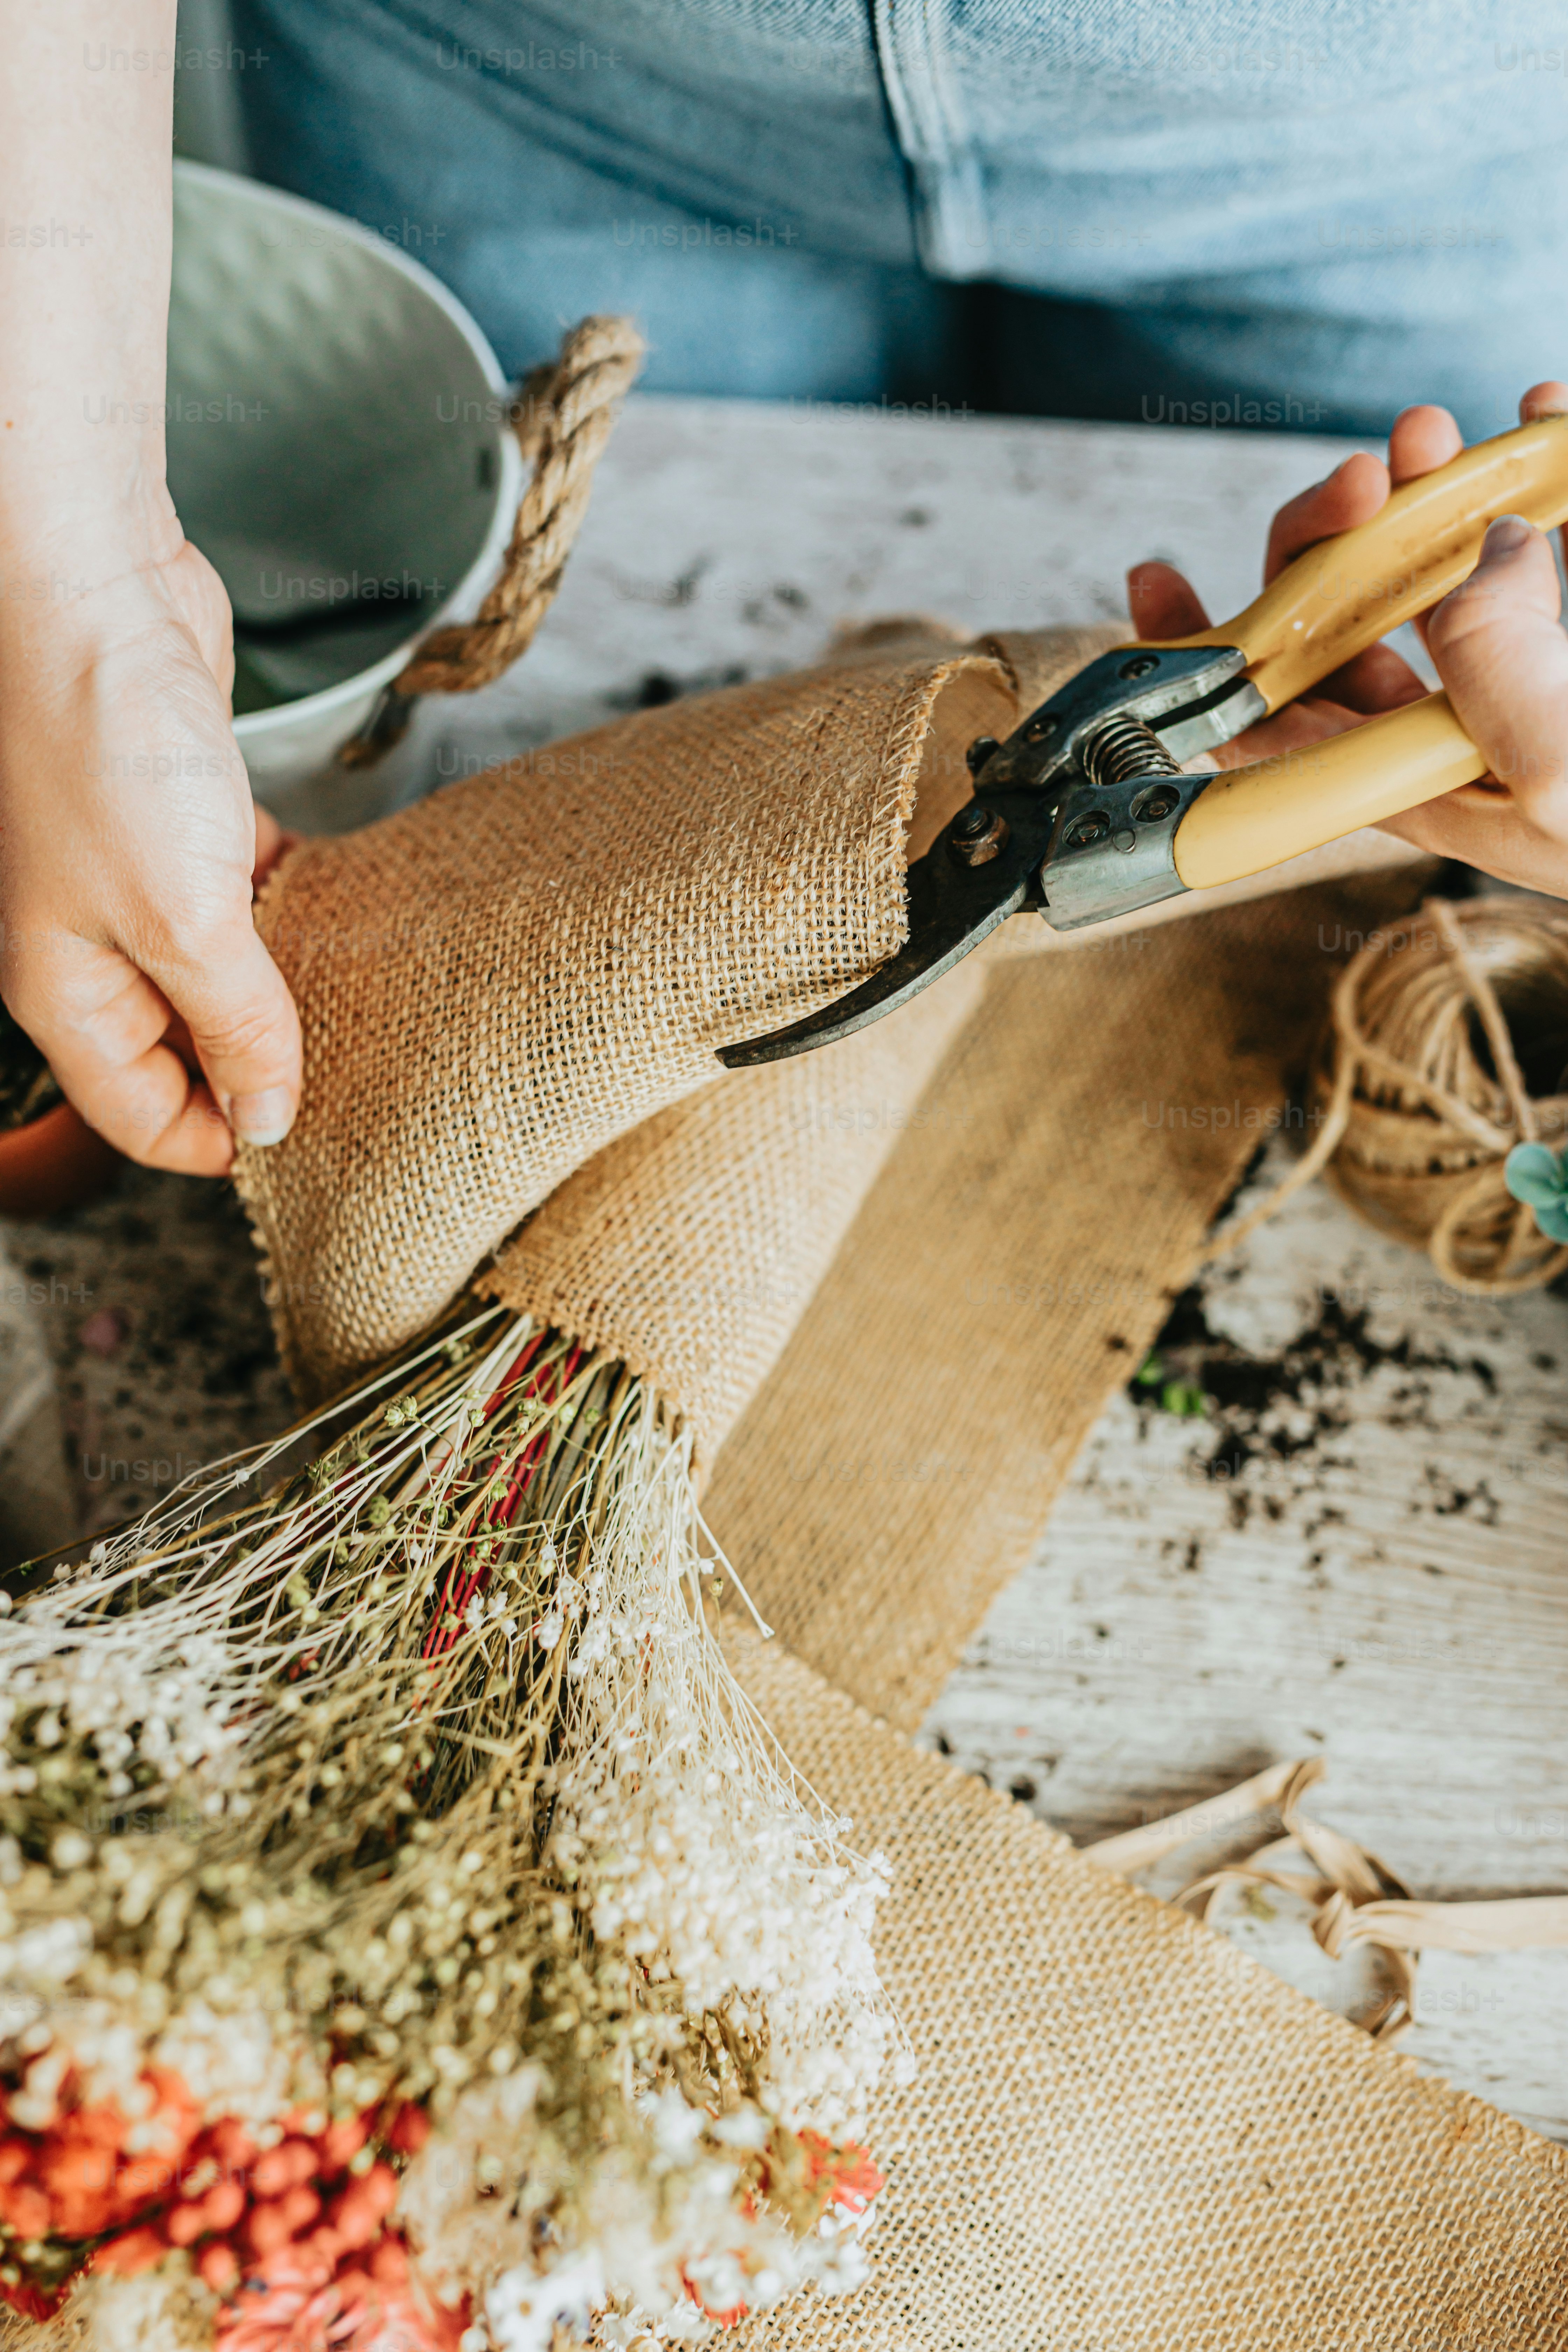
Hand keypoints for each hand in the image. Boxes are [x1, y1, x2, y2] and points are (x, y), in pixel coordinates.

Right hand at [0, 509, 300, 1175]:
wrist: (93, 593)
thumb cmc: (102, 743)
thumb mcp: (183, 918)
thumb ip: (233, 1022)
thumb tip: (266, 1119)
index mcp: (63, 988)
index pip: (138, 1113)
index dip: (218, 1139)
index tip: (302, 1136)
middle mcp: (90, 942)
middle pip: (181, 1049)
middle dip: (256, 1064)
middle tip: (348, 1070)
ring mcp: (134, 877)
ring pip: (217, 972)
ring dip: (280, 988)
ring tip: (356, 1001)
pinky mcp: (182, 816)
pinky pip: (239, 895)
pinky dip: (286, 909)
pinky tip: (336, 913)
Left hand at [1127, 386, 1567, 897]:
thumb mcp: (1564, 779)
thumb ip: (1501, 678)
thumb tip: (1480, 556)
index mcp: (1411, 777)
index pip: (1272, 723)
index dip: (1202, 658)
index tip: (1155, 578)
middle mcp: (1448, 715)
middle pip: (1340, 619)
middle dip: (1332, 538)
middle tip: (1371, 475)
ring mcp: (1515, 658)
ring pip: (1431, 561)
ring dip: (1423, 489)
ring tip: (1437, 434)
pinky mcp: (1567, 615)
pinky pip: (1534, 532)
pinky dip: (1535, 469)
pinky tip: (1544, 418)